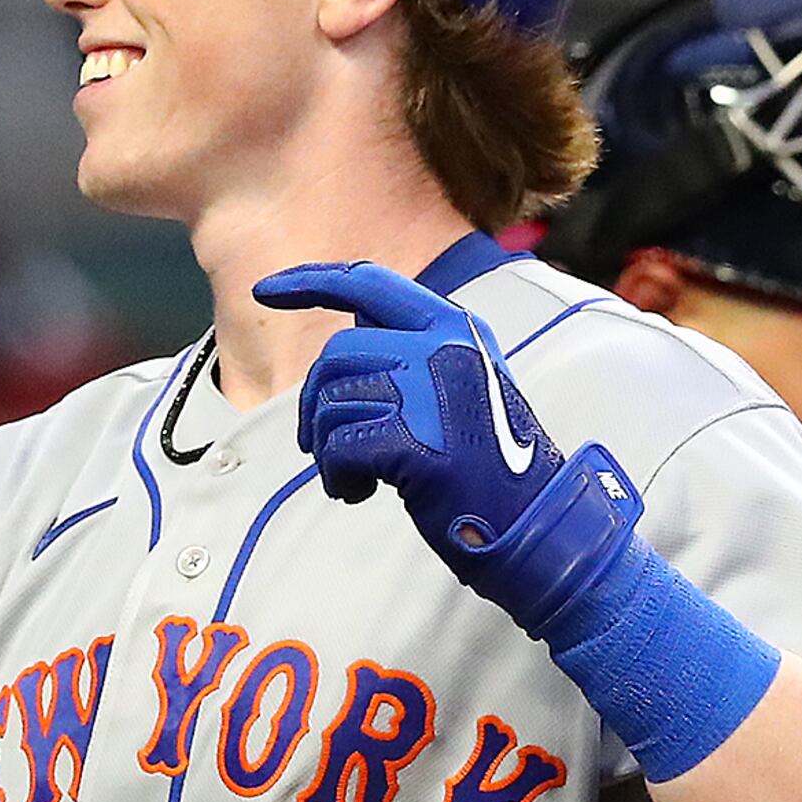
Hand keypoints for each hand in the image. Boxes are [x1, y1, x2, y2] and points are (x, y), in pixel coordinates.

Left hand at [255, 260, 644, 641]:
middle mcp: (443, 346)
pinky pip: (339, 447)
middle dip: (314, 404)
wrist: (535, 519)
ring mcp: (430, 391)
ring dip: (327, 449)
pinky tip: (360, 493)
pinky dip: (338, 476)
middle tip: (322, 447)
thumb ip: (412, 355)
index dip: (309, 281)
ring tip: (355, 478)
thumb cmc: (488, 462)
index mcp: (453, 326)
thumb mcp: (459, 384)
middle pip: (336, 355)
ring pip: (331, 404)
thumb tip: (347, 343)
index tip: (266, 290)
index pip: (367, 282)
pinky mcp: (414, 441)